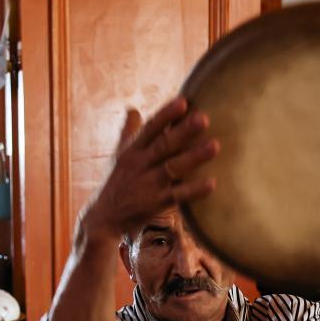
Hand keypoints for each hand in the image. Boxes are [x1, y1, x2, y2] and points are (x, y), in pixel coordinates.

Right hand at [80, 96, 218, 240]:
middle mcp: (140, 165)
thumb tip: (133, 109)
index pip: (150, 129)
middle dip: (183, 132)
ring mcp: (148, 185)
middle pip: (163, 146)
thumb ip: (129, 132)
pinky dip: (194, 190)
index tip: (183, 101)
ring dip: (193, 157)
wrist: (104, 219)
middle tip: (203, 118)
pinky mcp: (155, 204)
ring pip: (173, 168)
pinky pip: (177, 196)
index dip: (166, 115)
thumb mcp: (119, 155)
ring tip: (215, 146)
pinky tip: (211, 183)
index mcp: (132, 150)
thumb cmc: (118, 182)